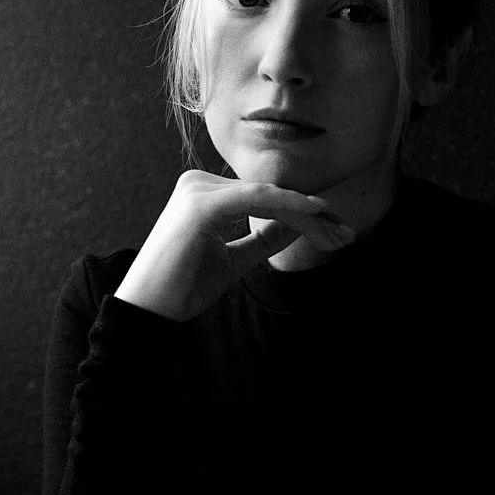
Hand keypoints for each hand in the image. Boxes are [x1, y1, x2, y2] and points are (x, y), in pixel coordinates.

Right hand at [113, 170, 355, 321]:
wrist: (149, 311)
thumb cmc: (185, 287)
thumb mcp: (235, 260)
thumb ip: (265, 238)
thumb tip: (301, 223)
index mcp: (203, 193)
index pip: (263, 197)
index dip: (302, 214)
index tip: (335, 232)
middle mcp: (199, 183)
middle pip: (269, 194)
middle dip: (311, 215)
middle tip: (345, 234)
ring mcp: (198, 190)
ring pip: (268, 196)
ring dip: (307, 214)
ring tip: (337, 233)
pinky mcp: (201, 205)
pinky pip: (256, 199)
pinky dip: (289, 206)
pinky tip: (315, 214)